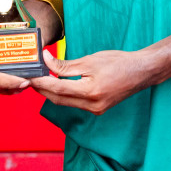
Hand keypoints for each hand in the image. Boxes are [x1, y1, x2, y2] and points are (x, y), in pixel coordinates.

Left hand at [29, 49, 155, 114]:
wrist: (141, 72)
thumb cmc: (118, 62)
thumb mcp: (90, 60)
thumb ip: (66, 65)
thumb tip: (46, 61)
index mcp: (91, 92)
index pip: (58, 89)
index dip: (41, 82)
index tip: (29, 75)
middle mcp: (92, 105)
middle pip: (59, 99)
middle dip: (43, 90)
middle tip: (30, 78)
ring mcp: (96, 109)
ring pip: (66, 103)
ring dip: (52, 92)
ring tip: (41, 79)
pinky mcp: (98, 108)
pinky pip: (75, 103)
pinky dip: (64, 94)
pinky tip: (58, 84)